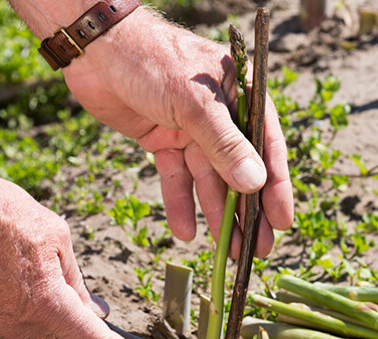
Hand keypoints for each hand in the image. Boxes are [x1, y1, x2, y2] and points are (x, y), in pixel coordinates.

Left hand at [61, 8, 293, 257]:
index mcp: (241, 95)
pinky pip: (175, 177)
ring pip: (208, 180)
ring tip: (228, 252)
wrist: (94, 47)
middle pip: (239, 170)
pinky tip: (186, 232)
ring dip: (216, 215)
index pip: (267, 146)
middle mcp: (220, 115)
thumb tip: (254, 184)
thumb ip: (224, 145)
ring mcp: (190, 129)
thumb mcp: (193, 103)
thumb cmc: (151, 59)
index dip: (276, 187)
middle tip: (258, 250)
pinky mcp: (162, 140)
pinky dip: (180, 203)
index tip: (282, 222)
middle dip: (248, 211)